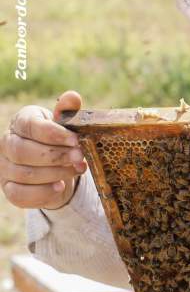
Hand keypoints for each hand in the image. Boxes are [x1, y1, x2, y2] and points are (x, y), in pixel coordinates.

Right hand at [1, 91, 86, 208]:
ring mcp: (5, 168)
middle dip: (56, 155)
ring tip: (78, 169)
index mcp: (21, 122)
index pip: (30, 126)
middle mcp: (6, 144)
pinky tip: (60, 186)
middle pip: (23, 152)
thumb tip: (73, 97)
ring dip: (56, 173)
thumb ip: (68, 113)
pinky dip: (44, 192)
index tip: (76, 140)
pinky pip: (21, 194)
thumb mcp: (66, 125)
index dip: (53, 134)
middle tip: (80, 157)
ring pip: (25, 173)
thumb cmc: (59, 140)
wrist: (56, 166)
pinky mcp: (9, 189)